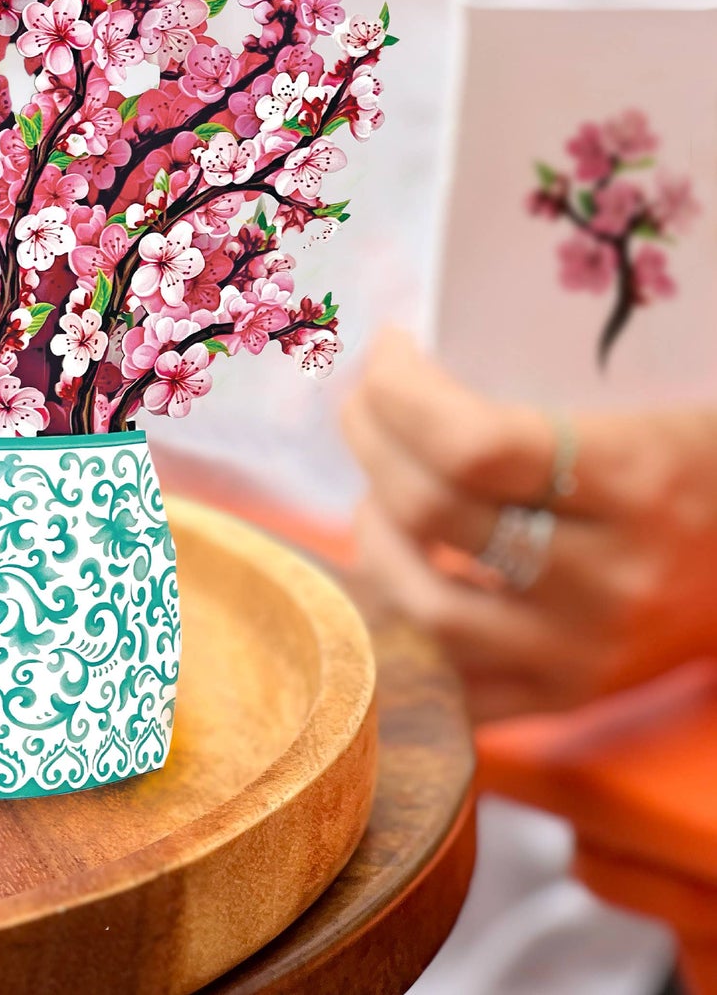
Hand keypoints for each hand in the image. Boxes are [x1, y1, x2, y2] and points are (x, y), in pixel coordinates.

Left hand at [342, 330, 716, 721]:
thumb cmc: (702, 457)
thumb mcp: (648, 402)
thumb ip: (546, 381)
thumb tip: (419, 350)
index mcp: (634, 479)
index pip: (475, 444)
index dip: (402, 392)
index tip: (390, 349)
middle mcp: (609, 576)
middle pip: (434, 513)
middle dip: (371, 442)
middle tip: (365, 405)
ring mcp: (585, 650)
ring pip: (426, 606)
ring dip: (374, 536)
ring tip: (377, 494)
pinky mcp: (569, 698)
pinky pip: (452, 681)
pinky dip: (405, 624)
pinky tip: (403, 568)